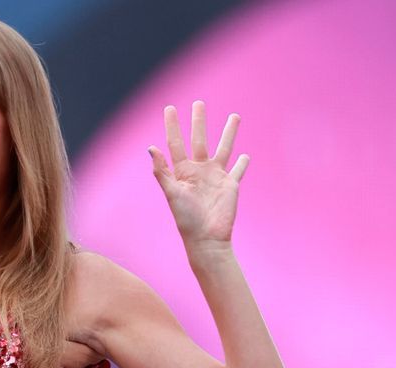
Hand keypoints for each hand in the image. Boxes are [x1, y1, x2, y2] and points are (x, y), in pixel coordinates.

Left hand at [148, 100, 249, 255]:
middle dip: (199, 122)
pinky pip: (238, 170)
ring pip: (224, 148)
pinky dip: (243, 163)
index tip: (169, 108)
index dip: (172, 126)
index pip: (176, 143)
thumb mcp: (171, 193)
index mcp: (182, 171)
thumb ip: (161, 171)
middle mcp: (199, 170)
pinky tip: (245, 155)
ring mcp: (216, 176)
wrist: (206, 237)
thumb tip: (150, 148)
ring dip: (229, 133)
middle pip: (199, 139)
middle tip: (199, 103)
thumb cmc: (185, 218)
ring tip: (234, 116)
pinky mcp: (231, 184)